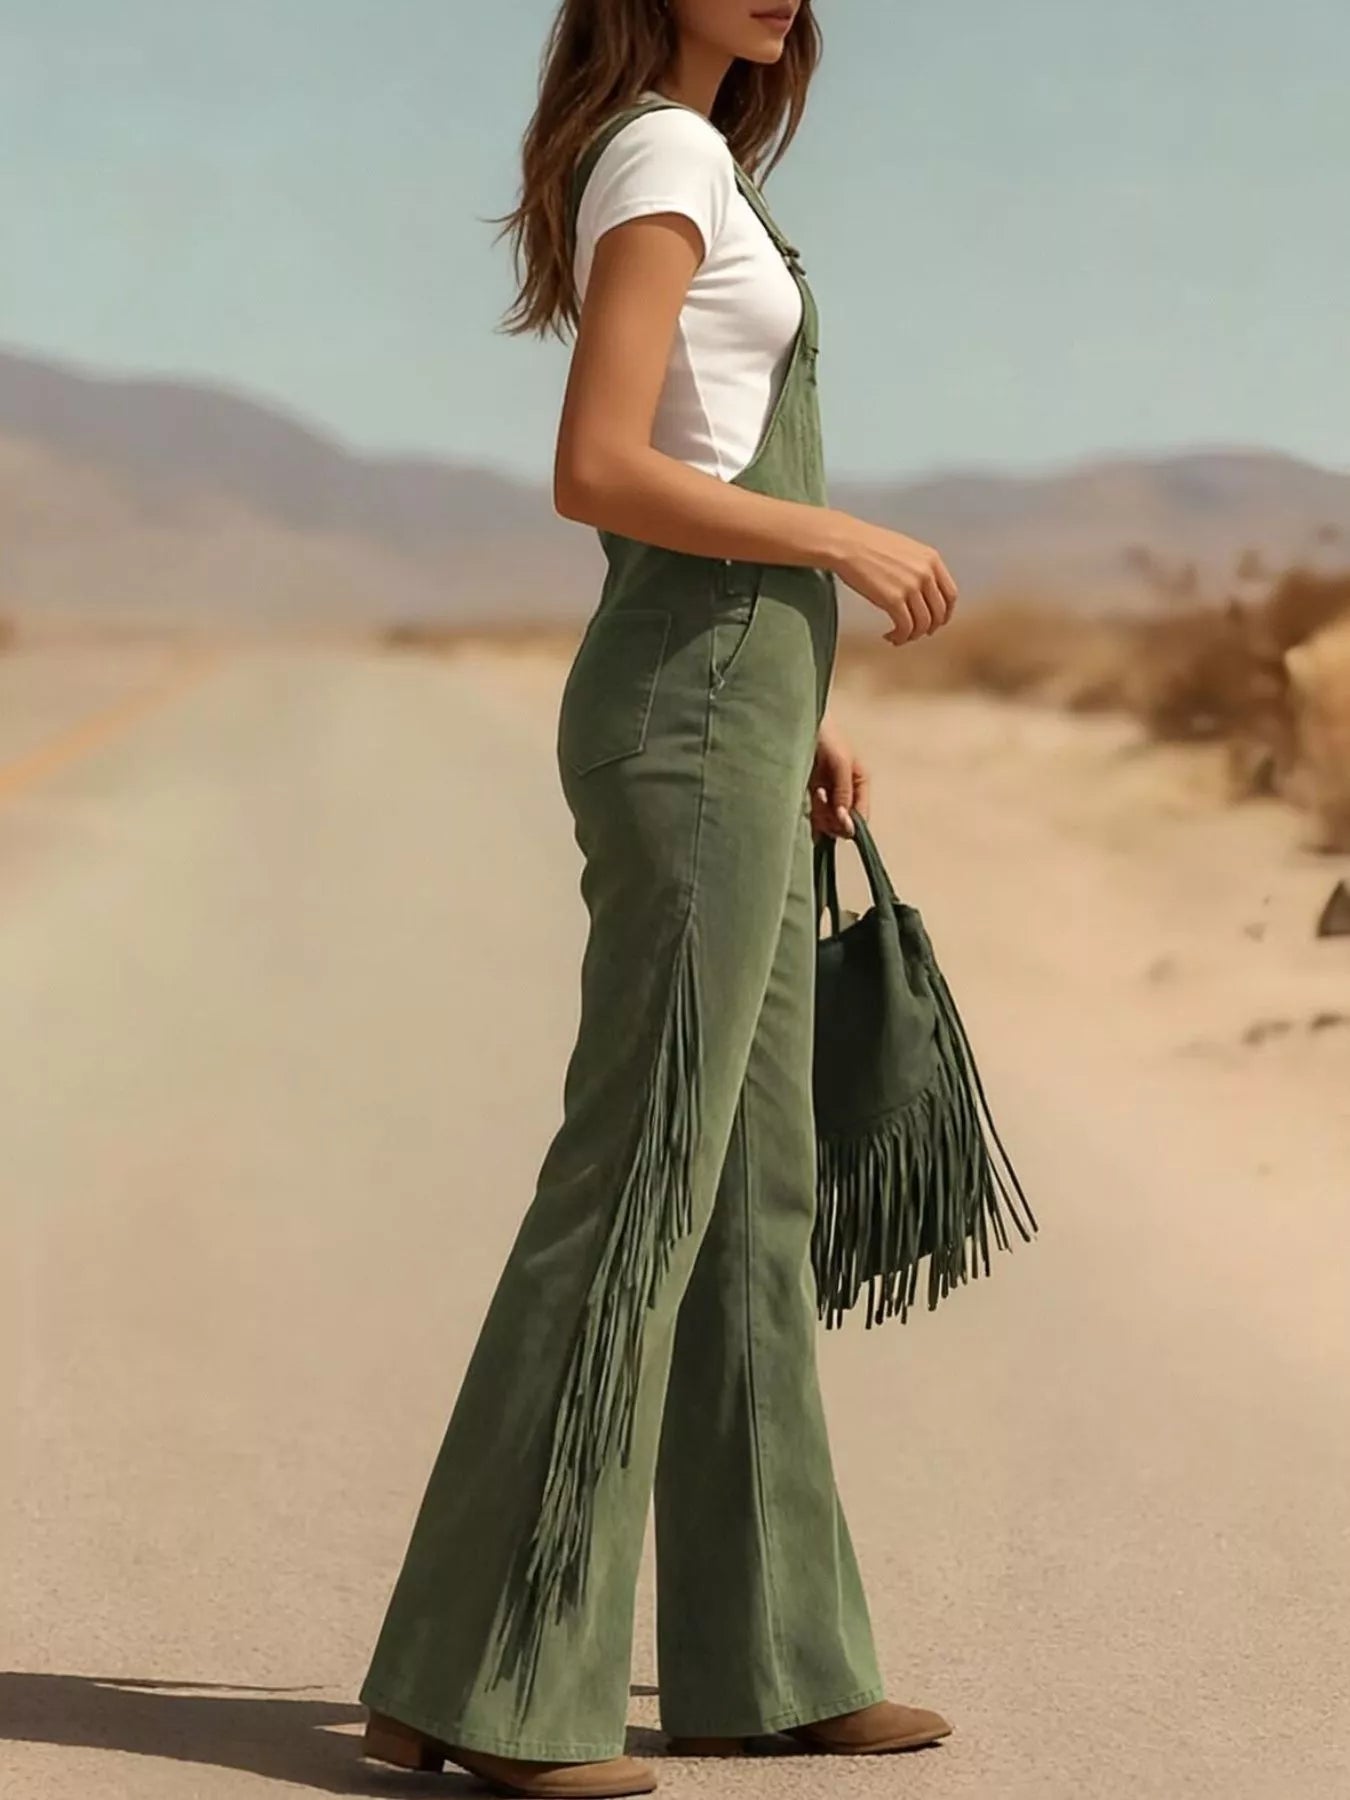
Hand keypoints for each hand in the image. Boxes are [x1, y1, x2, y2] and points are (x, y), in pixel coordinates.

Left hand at [808, 712, 868, 838]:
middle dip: (833, 817)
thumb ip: (844, 791)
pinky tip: (809, 801)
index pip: (861, 816)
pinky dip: (812, 817)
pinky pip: (815, 818)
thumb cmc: (825, 736)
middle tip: (821, 796)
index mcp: (859, 783)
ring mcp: (829, 796)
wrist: (800, 722)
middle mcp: (846, 792)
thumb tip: (844, 818)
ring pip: (828, 822)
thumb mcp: (840, 762)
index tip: (836, 816)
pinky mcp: (812, 796)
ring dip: (821, 814)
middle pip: (844, 823)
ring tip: (815, 790)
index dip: (850, 821)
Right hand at [829, 515, 957, 645]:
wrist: (847, 543)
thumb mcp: (905, 550)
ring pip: (923, 624)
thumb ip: (919, 567)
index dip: (944, 614)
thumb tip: (922, 592)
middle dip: (929, 628)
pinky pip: (905, 627)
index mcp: (931, 559)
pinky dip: (899, 637)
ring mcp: (911, 587)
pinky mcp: (893, 600)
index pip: (950, 595)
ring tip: (899, 636)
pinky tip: (890, 635)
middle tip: (918, 633)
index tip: (937, 621)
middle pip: (938, 613)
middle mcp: (925, 573)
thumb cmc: (868, 544)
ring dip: (912, 635)